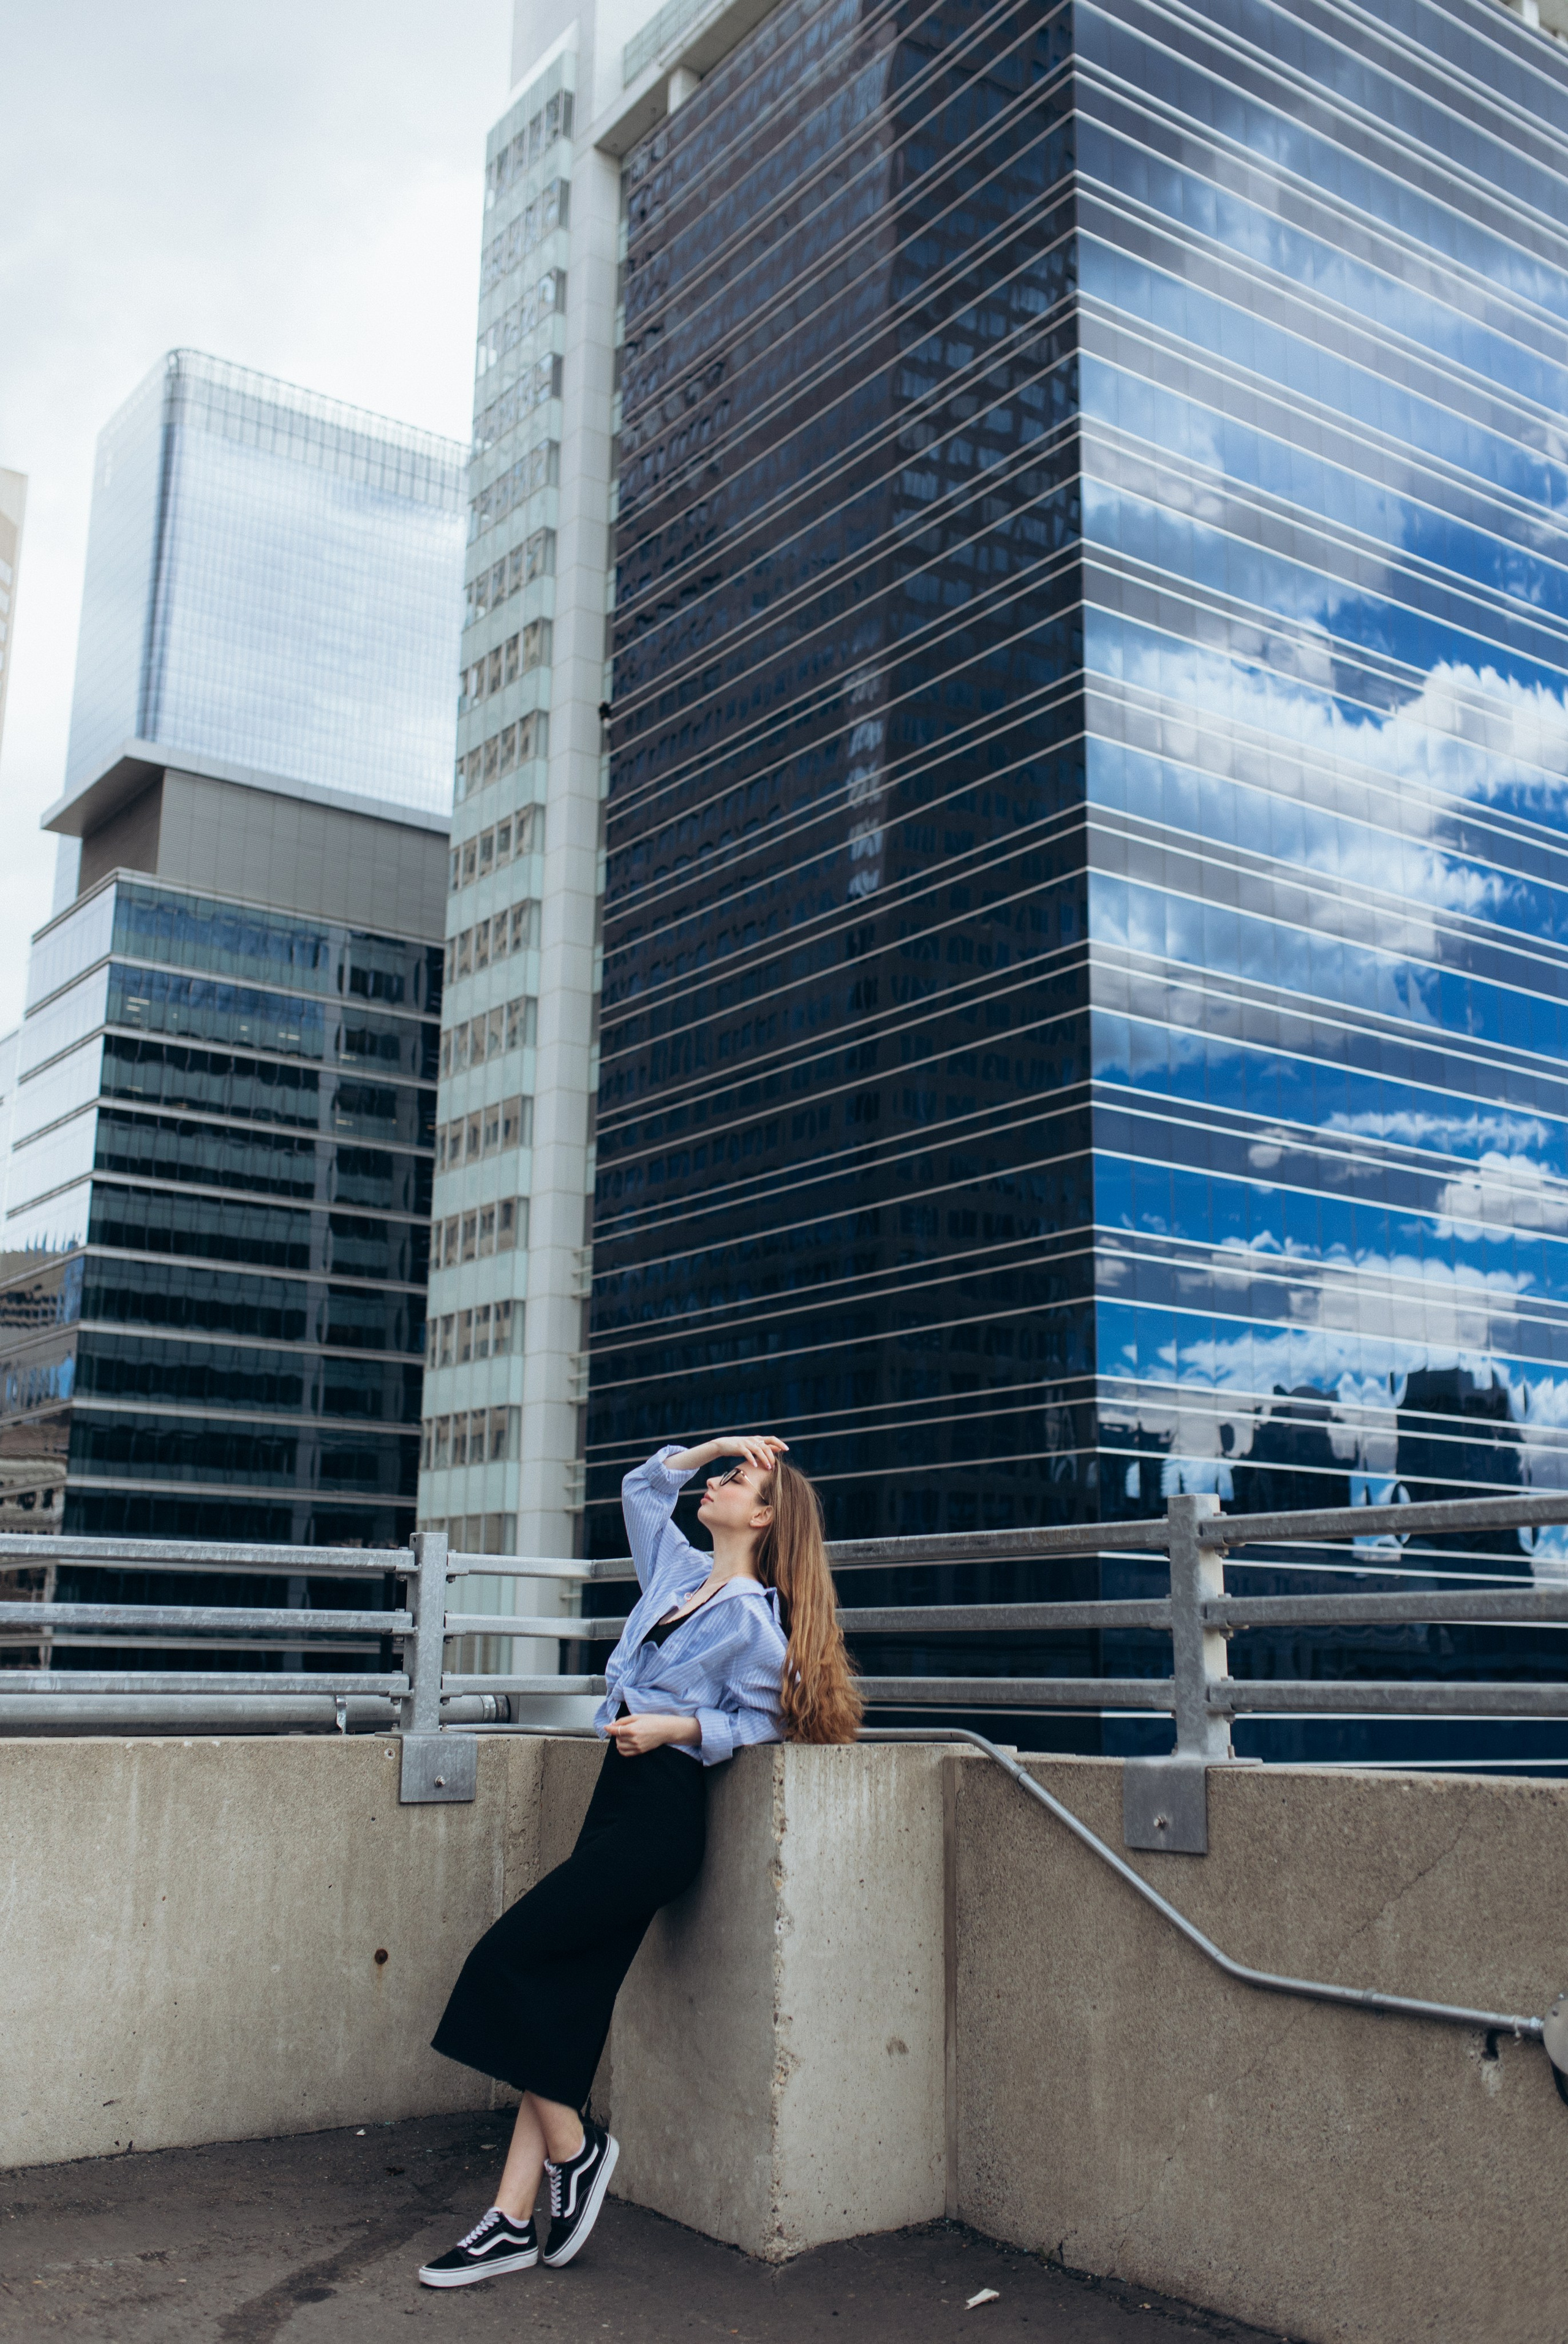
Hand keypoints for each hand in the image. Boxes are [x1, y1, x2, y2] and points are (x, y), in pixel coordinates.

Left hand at [606, 1711, 700, 1756]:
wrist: (665, 1729)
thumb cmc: (653, 1720)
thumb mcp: (637, 1716)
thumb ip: (623, 1721)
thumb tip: (612, 1725)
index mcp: (632, 1729)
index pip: (615, 1731)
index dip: (609, 1728)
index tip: (606, 1726)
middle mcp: (633, 1739)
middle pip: (617, 1739)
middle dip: (616, 1733)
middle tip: (621, 1728)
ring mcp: (637, 1747)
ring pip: (619, 1747)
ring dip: (619, 1741)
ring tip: (624, 1736)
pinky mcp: (640, 1751)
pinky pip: (625, 1753)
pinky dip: (622, 1749)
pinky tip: (625, 1743)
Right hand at [668, 1432, 788, 1473]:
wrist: (723, 1444)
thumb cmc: (741, 1447)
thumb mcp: (754, 1446)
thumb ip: (766, 1447)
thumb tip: (778, 1449)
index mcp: (758, 1438)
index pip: (772, 1439)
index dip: (780, 1443)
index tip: (787, 1449)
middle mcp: (754, 1439)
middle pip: (766, 1446)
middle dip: (772, 1456)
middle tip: (773, 1466)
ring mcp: (746, 1443)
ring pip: (758, 1450)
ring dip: (764, 1459)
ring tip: (768, 1467)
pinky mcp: (739, 1447)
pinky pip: (747, 1453)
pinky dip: (752, 1459)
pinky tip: (755, 1465)